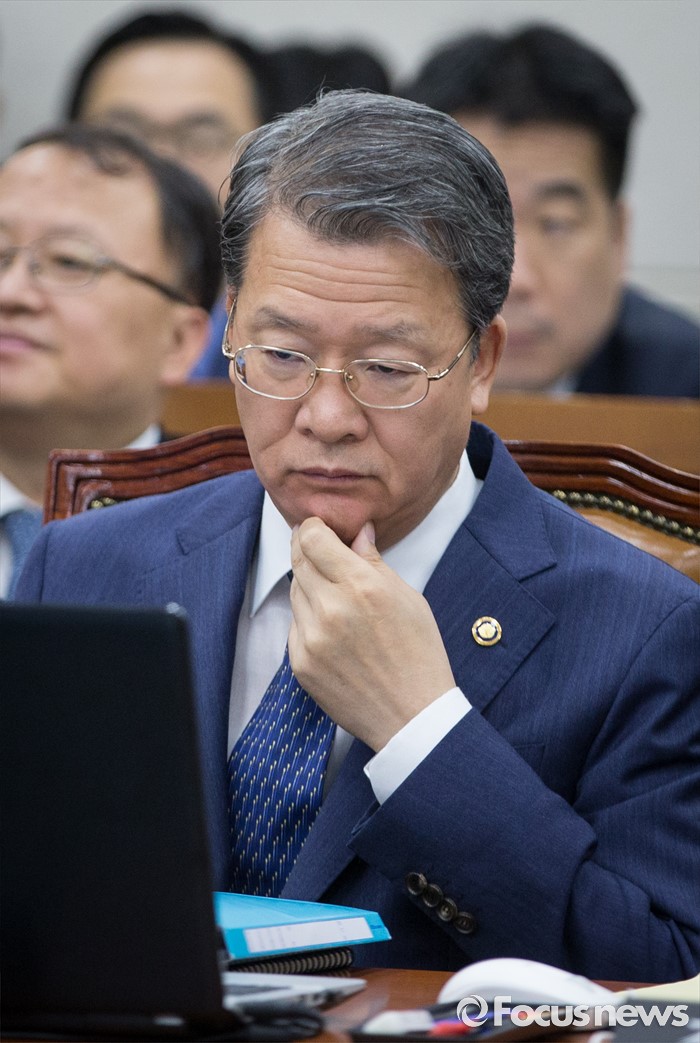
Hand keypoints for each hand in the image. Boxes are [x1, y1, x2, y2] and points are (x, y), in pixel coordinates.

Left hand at [289, 517, 455, 750]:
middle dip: (307, 549)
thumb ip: (374, 561)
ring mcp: (311, 637)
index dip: (312, 527)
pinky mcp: (300, 662)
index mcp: (361, 585)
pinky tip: (334, 628)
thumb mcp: (408, 598)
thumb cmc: (419, 654)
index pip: (312, 538)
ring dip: (309, 584)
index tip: (320, 528)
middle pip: (298, 559)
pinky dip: (309, 618)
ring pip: (294, 591)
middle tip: (319, 548)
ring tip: (336, 594)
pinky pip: (295, 624)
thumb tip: (358, 532)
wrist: (412, 716)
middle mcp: (331, 607)